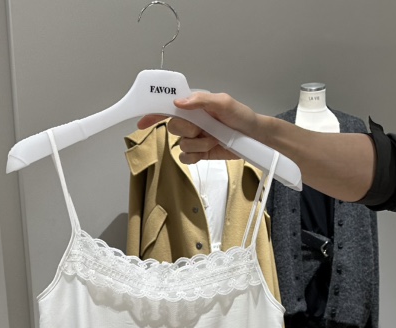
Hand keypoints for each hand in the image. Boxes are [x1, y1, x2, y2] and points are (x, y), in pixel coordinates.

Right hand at [137, 92, 262, 162]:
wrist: (253, 137)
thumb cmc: (241, 116)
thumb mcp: (223, 102)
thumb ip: (200, 101)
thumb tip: (178, 102)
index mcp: (193, 107)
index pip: (168, 108)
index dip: (153, 114)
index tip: (142, 122)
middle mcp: (191, 122)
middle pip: (173, 128)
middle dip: (188, 130)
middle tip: (204, 128)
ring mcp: (194, 138)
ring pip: (181, 144)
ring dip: (199, 144)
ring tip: (215, 139)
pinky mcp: (199, 153)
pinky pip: (186, 158)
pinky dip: (195, 156)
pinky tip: (207, 151)